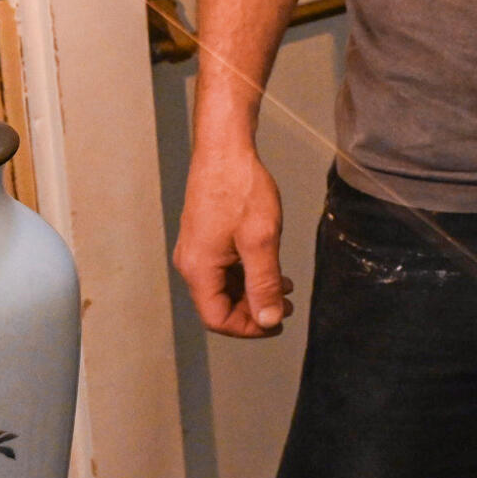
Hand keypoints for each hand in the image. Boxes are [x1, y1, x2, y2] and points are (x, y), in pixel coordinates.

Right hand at [174, 140, 294, 336]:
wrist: (224, 149)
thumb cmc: (239, 188)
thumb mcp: (261, 240)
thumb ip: (264, 283)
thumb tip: (267, 320)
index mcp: (199, 269)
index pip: (218, 319)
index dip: (249, 328)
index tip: (277, 322)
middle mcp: (191, 263)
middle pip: (218, 305)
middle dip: (253, 310)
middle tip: (285, 307)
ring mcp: (197, 249)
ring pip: (223, 286)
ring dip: (252, 292)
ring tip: (284, 289)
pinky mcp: (205, 236)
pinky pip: (223, 268)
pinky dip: (246, 274)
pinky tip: (270, 268)